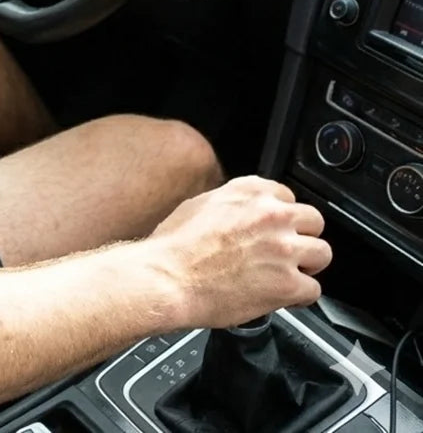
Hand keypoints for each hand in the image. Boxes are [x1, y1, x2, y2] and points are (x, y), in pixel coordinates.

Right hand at [148, 176, 331, 329]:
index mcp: (249, 191)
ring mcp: (283, 248)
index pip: (287, 196)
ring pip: (322, 253)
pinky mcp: (288, 283)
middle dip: (302, 237)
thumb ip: (233, 204)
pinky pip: (314, 290)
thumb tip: (242, 214)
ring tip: (287, 275)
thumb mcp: (200, 205)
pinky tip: (282, 298)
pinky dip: (300, 297)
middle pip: (313, 221)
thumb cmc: (175, 246)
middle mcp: (271, 214)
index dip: (282, 217)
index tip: (275, 229)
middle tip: (287, 252)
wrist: (168, 277)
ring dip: (307, 266)